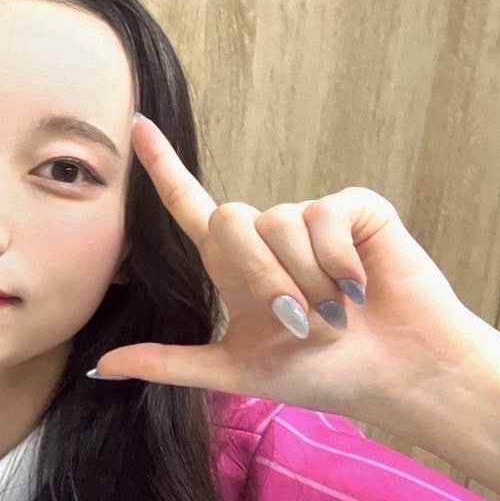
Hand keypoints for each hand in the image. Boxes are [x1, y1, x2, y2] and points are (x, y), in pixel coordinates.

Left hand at [92, 116, 488, 427]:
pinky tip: (360, 288)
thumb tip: (102, 365)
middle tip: (297, 320)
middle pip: (229, 219)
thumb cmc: (323, 374)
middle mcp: (269, 234)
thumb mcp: (237, 371)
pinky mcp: (354, 208)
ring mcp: (312, 218)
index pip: (188, 207)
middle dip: (260, 277)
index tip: (135, 124)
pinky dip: (337, 262)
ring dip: (305, 280)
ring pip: (277, 223)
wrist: (397, 376)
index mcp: (234, 266)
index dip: (161, 167)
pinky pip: (323, 215)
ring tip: (336, 312)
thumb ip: (170, 363)